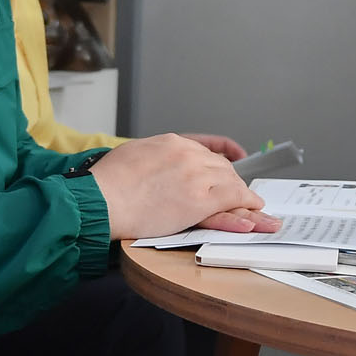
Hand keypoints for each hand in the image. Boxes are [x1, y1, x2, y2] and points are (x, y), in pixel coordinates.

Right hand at [90, 133, 273, 238]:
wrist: (99, 198)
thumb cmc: (107, 182)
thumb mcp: (133, 153)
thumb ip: (154, 155)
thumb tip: (157, 162)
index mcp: (171, 142)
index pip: (206, 150)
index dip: (222, 161)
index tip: (234, 162)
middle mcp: (187, 155)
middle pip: (222, 167)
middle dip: (233, 182)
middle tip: (243, 196)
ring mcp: (195, 176)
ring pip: (231, 183)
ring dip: (244, 197)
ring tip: (255, 209)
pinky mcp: (198, 201)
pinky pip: (231, 201)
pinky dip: (245, 207)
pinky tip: (254, 213)